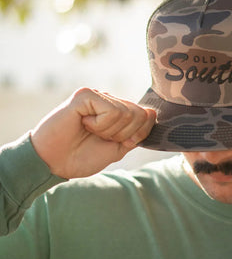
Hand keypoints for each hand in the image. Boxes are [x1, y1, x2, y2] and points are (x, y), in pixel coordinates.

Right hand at [30, 88, 155, 178]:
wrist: (53, 164)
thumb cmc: (81, 156)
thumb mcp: (117, 149)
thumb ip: (136, 133)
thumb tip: (151, 112)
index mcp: (117, 111)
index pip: (145, 115)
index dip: (137, 134)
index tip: (117, 142)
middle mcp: (109, 100)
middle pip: (139, 114)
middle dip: (123, 134)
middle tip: (101, 137)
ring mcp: (97, 96)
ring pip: (126, 113)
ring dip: (109, 131)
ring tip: (90, 131)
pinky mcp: (85, 95)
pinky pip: (112, 111)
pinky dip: (100, 125)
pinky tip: (83, 123)